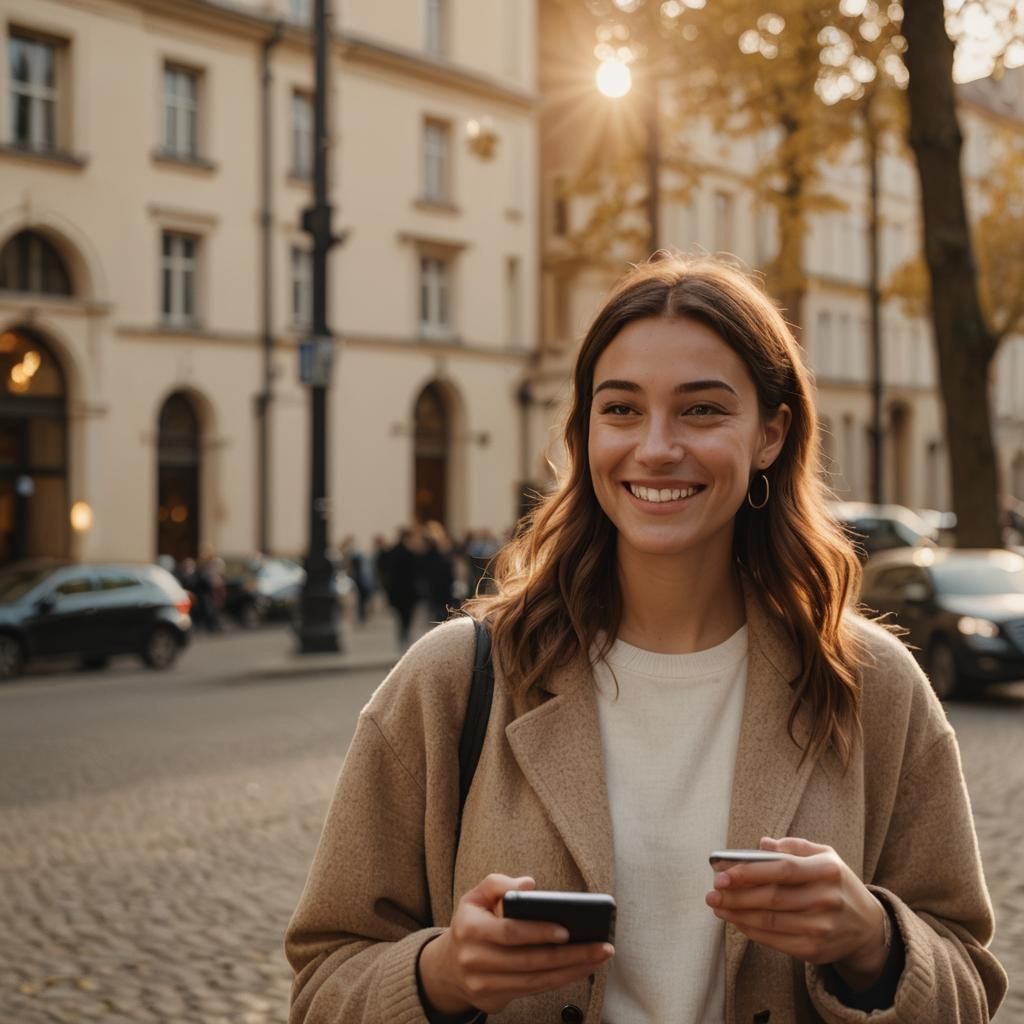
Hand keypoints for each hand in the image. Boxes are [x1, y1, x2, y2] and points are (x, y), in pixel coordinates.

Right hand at [419, 874, 614, 1015]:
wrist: (448, 967)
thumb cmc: (471, 923)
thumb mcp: (476, 897)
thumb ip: (498, 883)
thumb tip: (528, 885)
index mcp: (470, 929)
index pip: (510, 932)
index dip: (539, 932)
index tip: (567, 930)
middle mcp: (475, 959)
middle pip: (530, 960)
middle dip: (570, 955)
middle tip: (601, 946)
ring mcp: (483, 984)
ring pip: (536, 979)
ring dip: (572, 971)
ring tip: (598, 958)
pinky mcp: (493, 1000)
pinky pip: (533, 990)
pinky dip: (560, 980)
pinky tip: (580, 969)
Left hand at [704, 837, 887, 988]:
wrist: (867, 927)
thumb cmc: (837, 884)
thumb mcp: (825, 856)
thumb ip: (794, 846)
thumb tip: (762, 844)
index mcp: (827, 870)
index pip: (782, 869)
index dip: (749, 872)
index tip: (722, 874)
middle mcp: (826, 899)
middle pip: (771, 898)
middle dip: (735, 896)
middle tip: (712, 893)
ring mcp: (822, 928)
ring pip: (769, 922)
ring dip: (738, 914)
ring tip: (718, 906)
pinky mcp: (815, 950)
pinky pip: (775, 941)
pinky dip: (751, 932)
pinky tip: (737, 921)